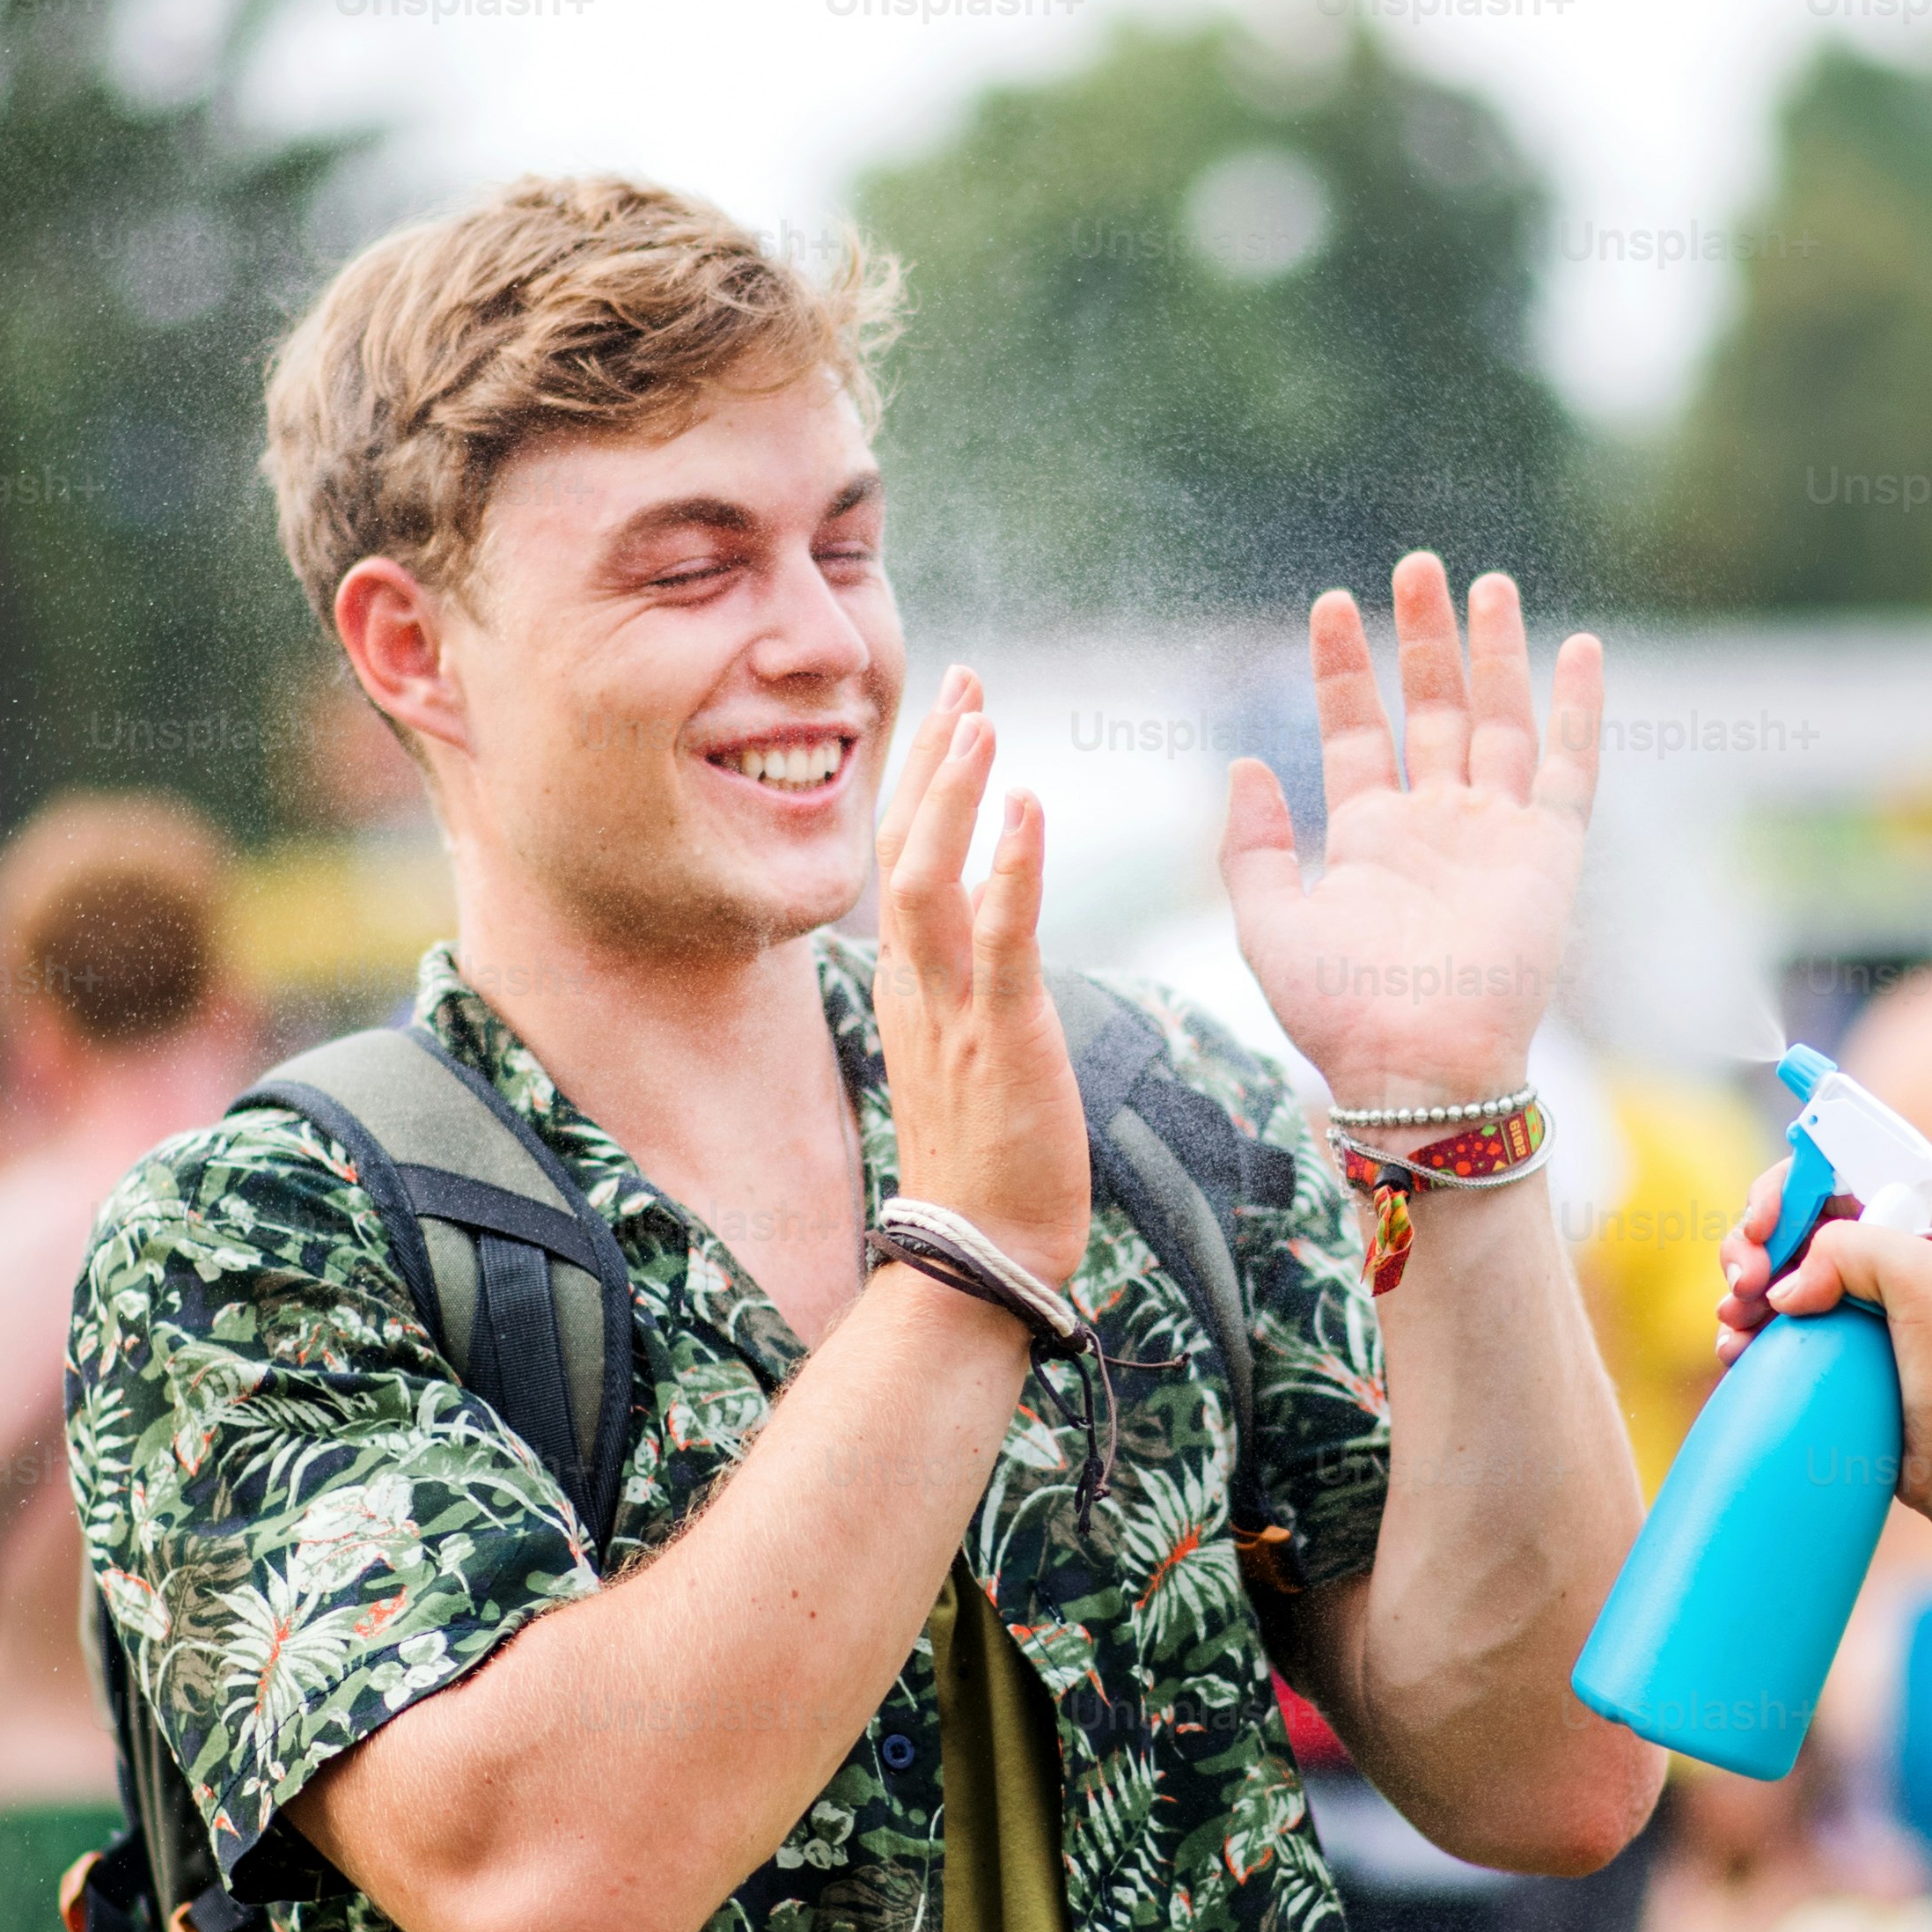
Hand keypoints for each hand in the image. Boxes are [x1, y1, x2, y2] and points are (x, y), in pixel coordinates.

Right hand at [874, 668, 1090, 1282]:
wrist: (981, 1253)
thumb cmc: (989, 1165)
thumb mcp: (965, 1059)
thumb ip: (965, 995)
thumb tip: (983, 954)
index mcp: (909, 986)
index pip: (903, 860)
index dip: (922, 781)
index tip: (952, 713)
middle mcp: (917, 986)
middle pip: (903, 847)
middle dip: (932, 759)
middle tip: (965, 679)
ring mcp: (952, 1010)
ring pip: (932, 878)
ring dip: (955, 793)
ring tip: (982, 719)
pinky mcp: (1002, 1037)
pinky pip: (1001, 937)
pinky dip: (1011, 866)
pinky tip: (1028, 804)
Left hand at [1222, 557, 1599, 1106]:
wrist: (1419, 1068)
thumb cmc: (1340, 1012)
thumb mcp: (1267, 926)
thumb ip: (1251, 847)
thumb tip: (1245, 765)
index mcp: (1367, 837)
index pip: (1355, 728)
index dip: (1343, 667)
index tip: (1331, 604)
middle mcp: (1434, 825)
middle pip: (1432, 707)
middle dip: (1424, 637)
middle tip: (1417, 566)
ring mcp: (1494, 834)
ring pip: (1498, 719)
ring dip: (1493, 652)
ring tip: (1487, 583)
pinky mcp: (1548, 853)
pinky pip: (1570, 767)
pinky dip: (1577, 708)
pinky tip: (1578, 647)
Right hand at [1719, 1160, 1931, 1529]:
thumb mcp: (1923, 1279)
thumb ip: (1852, 1249)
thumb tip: (1785, 1288)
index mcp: (1909, 1221)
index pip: (1830, 1174)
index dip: (1784, 1191)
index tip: (1762, 1230)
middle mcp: (1879, 1255)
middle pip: (1789, 1223)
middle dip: (1751, 1246)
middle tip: (1743, 1288)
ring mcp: (1852, 1306)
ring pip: (1771, 1275)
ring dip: (1738, 1293)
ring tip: (1735, 1327)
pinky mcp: (1831, 1352)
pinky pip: (1770, 1327)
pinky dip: (1742, 1333)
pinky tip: (1736, 1353)